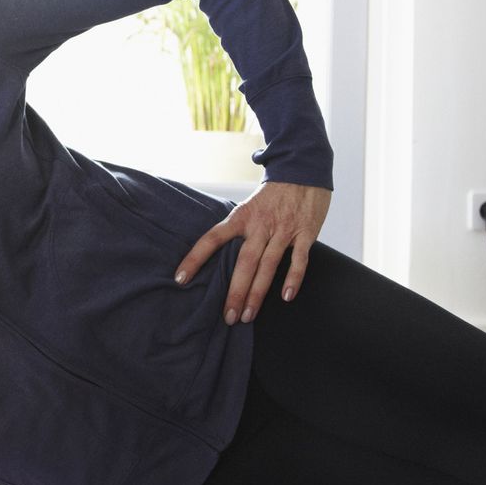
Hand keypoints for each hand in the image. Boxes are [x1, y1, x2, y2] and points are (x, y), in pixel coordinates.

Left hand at [173, 181, 330, 324]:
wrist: (304, 167)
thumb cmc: (272, 193)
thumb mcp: (249, 206)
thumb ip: (238, 229)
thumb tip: (218, 254)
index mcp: (241, 216)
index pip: (212, 239)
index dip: (195, 258)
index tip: (180, 279)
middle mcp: (260, 224)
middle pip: (244, 262)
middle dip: (234, 292)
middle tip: (227, 317)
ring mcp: (283, 229)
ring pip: (268, 265)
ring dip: (257, 293)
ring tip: (247, 316)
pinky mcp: (306, 232)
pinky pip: (299, 259)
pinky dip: (293, 278)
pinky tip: (286, 297)